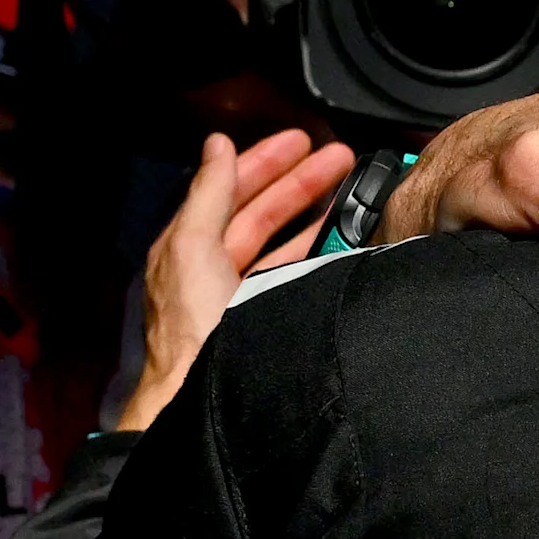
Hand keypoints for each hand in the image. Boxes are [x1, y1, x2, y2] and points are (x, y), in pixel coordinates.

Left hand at [113, 128, 359, 432]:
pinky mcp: (265, 317)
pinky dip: (318, 256)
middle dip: (300, 183)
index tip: (301, 142)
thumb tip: (217, 146)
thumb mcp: (192, 247)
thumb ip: (208, 194)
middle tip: (339, 160)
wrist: (197, 396)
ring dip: (314, 217)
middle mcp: (214, 268)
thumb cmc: (190, 326)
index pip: (230, 189)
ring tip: (349, 197)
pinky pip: (294, 275)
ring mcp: (241, 295)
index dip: (265, 161)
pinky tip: (340, 248)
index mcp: (189, 246)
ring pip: (281, 243)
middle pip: (260, 213)